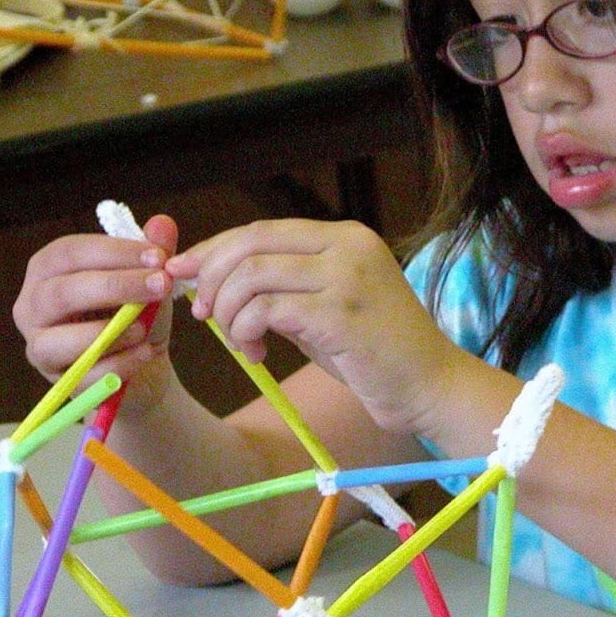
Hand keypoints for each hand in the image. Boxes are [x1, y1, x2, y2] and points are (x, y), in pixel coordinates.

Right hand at [13, 213, 179, 407]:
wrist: (144, 363)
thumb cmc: (137, 311)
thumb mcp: (149, 279)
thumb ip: (154, 252)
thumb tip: (163, 223)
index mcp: (48, 269)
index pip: (69, 253)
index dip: (113, 252)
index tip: (158, 257)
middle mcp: (32, 305)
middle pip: (60, 293)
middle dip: (114, 287)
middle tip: (161, 285)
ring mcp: (39, 346)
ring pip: (57, 341)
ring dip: (108, 333)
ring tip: (145, 327)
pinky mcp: (57, 381)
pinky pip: (83, 375)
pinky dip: (120, 364)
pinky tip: (148, 353)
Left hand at [166, 219, 460, 435]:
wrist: (430, 386)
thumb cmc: (377, 354)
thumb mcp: (328, 308)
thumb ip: (285, 288)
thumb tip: (215, 282)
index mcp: (345, 237)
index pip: (262, 230)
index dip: (215, 249)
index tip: (185, 274)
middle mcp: (347, 246)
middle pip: (250, 244)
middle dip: (211, 277)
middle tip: (203, 313)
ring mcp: (346, 276)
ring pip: (252, 276)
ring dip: (229, 312)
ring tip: (239, 342)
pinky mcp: (340, 312)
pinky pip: (266, 309)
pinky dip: (246, 330)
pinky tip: (256, 353)